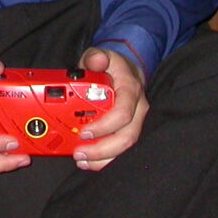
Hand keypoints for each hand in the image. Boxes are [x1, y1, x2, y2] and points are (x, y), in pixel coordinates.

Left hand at [69, 47, 147, 171]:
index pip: (123, 113)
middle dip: (103, 150)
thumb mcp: (100, 55)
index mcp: (130, 90)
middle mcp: (138, 109)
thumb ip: (95, 57)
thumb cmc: (111, 66)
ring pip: (127, 148)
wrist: (127, 72)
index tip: (84, 132)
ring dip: (104, 159)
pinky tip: (90, 162)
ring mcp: (136, 123)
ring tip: (83, 161)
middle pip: (127, 137)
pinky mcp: (130, 131)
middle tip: (79, 153)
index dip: (105, 126)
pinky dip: (107, 159)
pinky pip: (122, 150)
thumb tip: (97, 60)